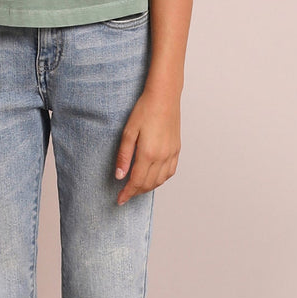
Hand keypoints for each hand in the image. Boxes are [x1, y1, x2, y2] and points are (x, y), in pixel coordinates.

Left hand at [114, 87, 180, 205]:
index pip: (136, 181)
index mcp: (148, 153)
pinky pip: (170, 172)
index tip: (120, 200)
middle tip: (125, 194)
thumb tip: (120, 176)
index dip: (127, 193)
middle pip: (148, 184)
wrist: (164, 97)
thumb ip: (124, 156)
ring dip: (148, 187)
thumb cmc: (144, 110)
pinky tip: (153, 178)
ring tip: (137, 187)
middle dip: (136, 192)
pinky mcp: (176, 149)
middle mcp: (162, 156)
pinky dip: (161, 179)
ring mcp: (171, 153)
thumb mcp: (128, 132)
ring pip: (160, 180)